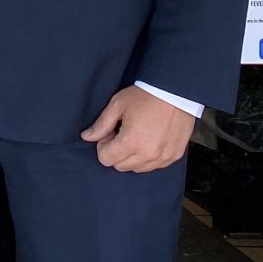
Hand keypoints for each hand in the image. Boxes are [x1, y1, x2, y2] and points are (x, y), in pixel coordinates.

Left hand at [81, 85, 195, 171]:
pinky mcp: (174, 156)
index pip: (106, 159)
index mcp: (131, 142)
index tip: (109, 133)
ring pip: (138, 169)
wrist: (176, 92)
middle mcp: (148, 154)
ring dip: (132, 157)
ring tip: (136, 136)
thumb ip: (101, 125)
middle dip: (116, 152)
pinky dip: (148, 158)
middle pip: (121, 166)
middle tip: (121, 133)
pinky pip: (154, 166)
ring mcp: (163, 157)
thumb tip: (86, 137)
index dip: (103, 146)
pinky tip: (148, 140)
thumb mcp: (117, 105)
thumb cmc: (145, 96)